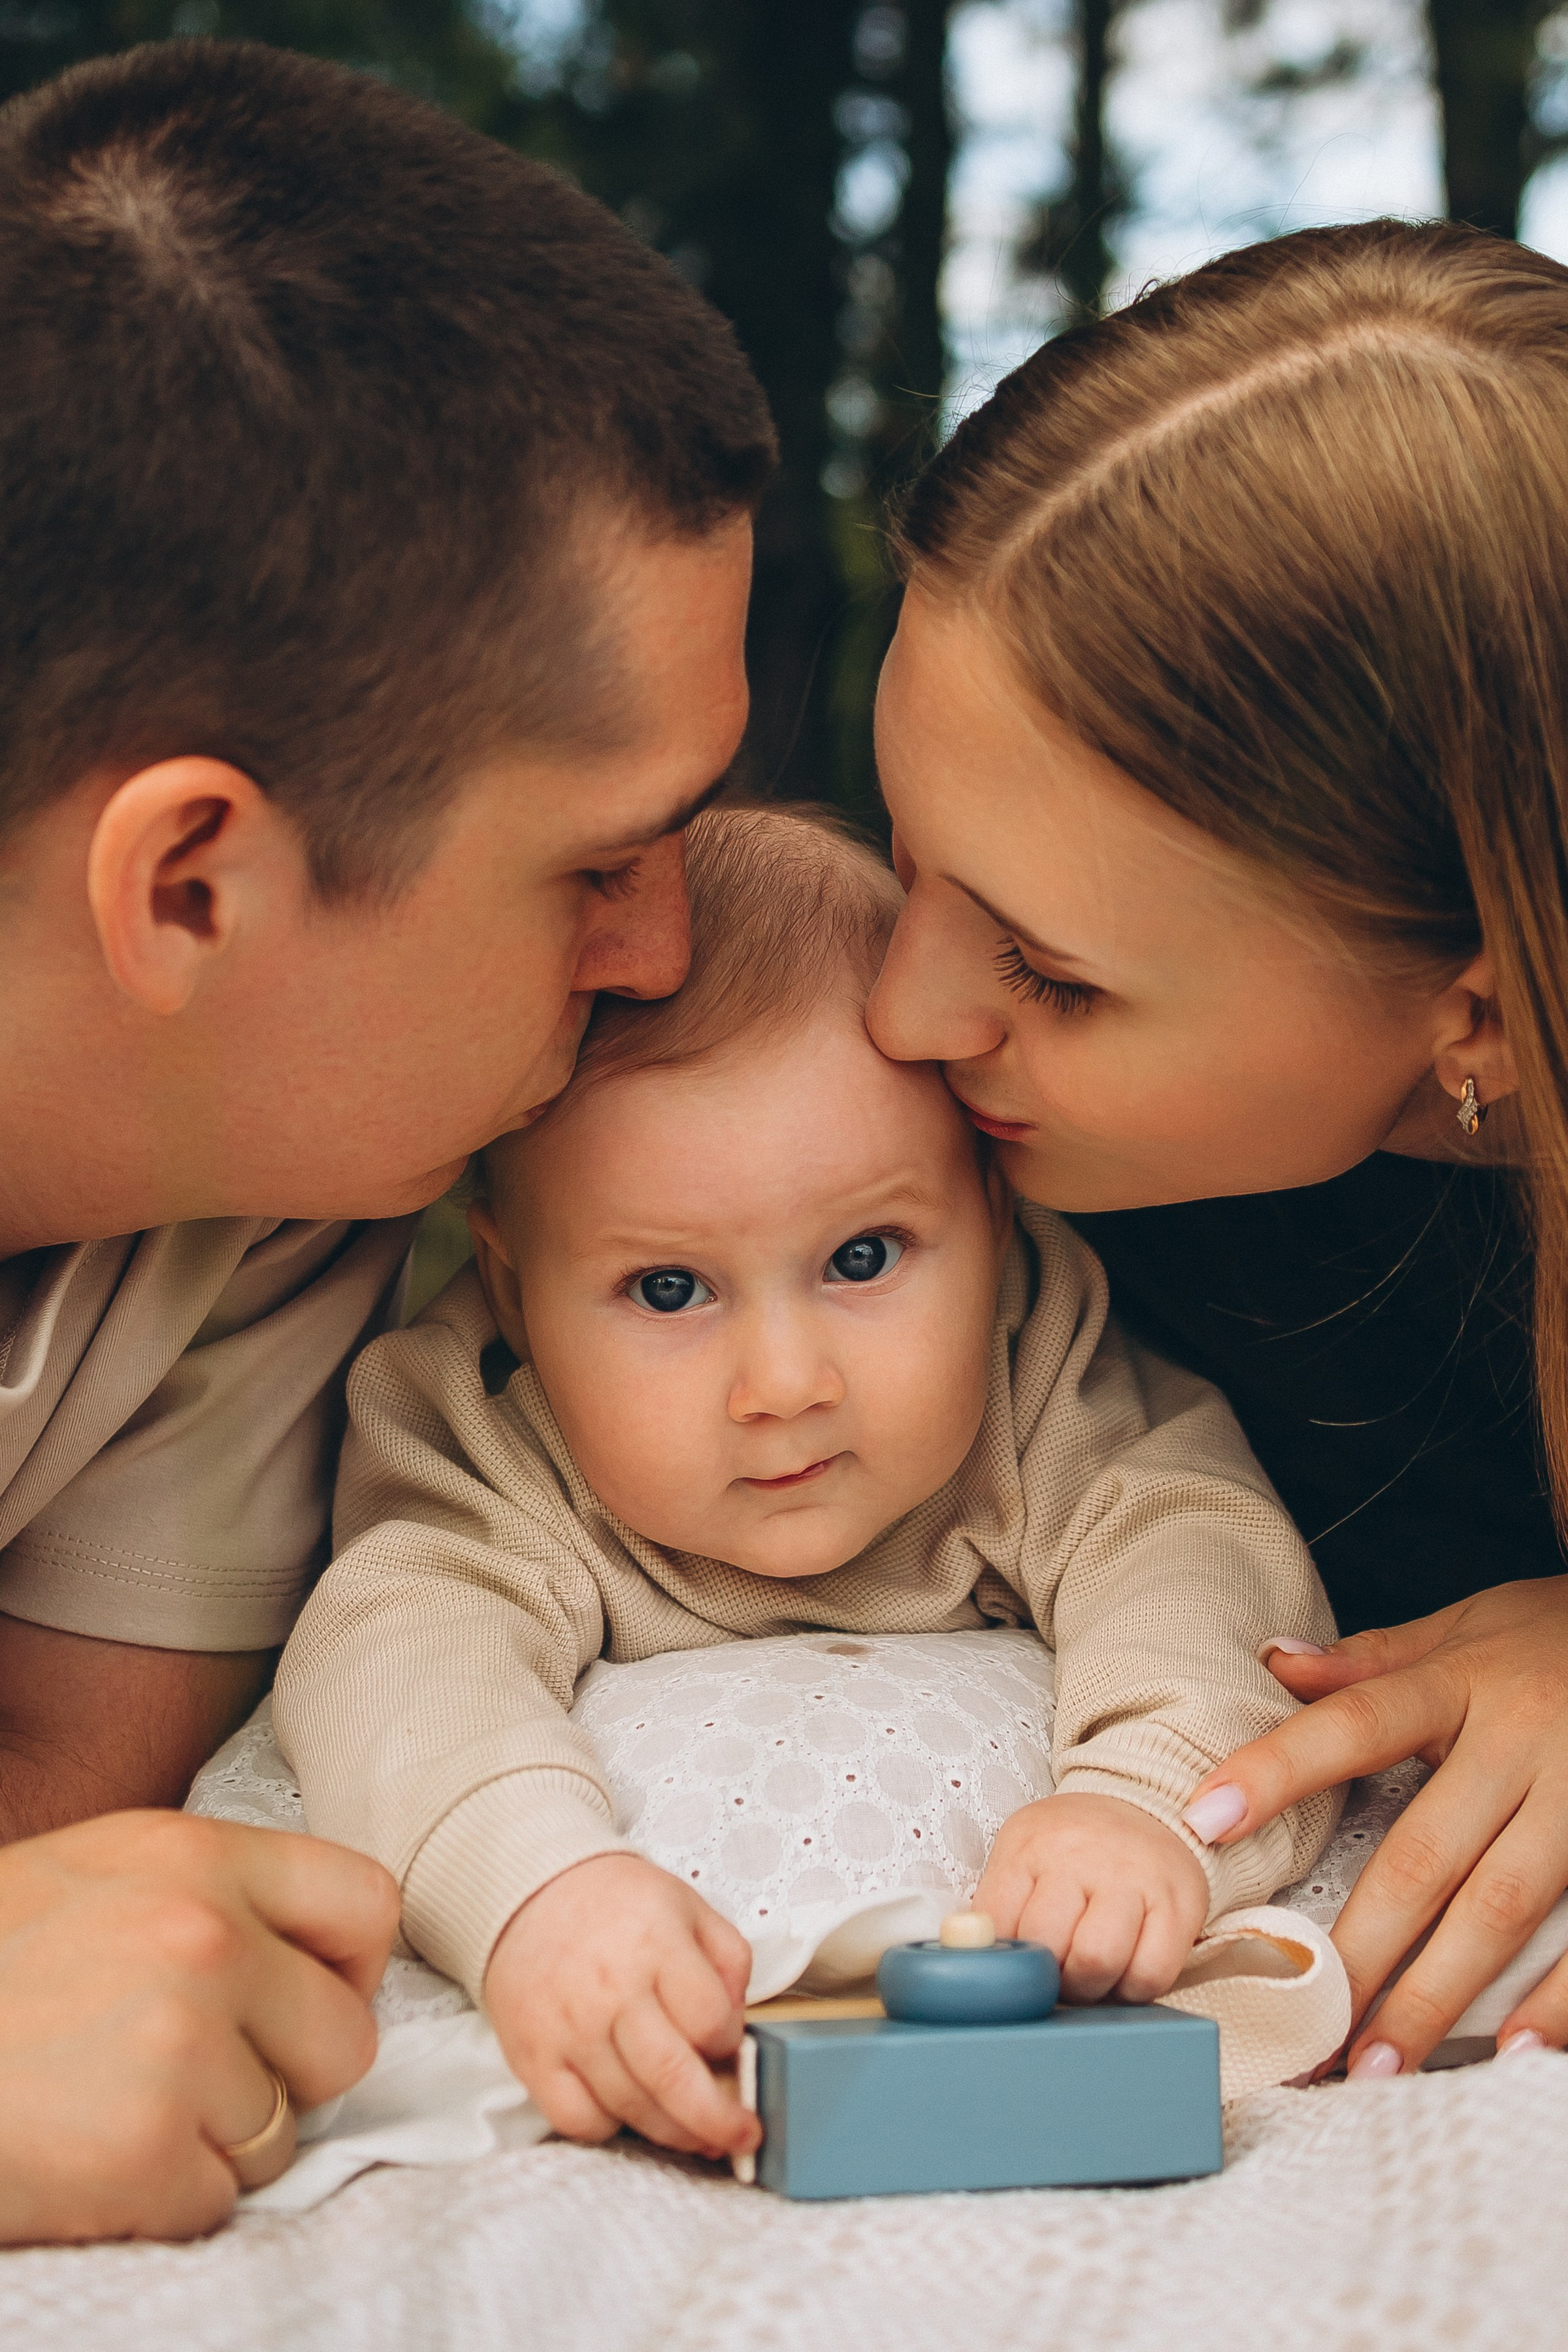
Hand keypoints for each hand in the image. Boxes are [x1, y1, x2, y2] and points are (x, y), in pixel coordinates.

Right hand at [0, 1809, 397, 2244]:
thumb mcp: (99, 1873)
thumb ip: (215, 1898)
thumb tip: (321, 1959)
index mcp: (196, 1857)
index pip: (368, 1902)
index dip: (350, 1967)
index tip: (307, 1996)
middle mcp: (204, 1940)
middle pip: (346, 2039)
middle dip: (289, 2074)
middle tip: (196, 2072)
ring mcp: (179, 2049)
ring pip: (281, 2133)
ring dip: (214, 2139)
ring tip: (116, 2101)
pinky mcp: (146, 2154)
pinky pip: (219, 2200)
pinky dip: (163, 2197)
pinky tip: (92, 2153)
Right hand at [484, 1853, 759, 2161]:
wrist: (530, 1891)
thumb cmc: (615, 1903)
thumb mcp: (688, 1906)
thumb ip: (729, 1960)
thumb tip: (739, 2025)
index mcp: (656, 1943)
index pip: (710, 2019)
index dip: (731, 2043)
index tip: (731, 2046)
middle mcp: (612, 1990)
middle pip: (674, 2078)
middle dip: (719, 2121)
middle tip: (742, 2137)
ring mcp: (569, 2028)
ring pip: (632, 2107)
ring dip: (675, 2133)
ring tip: (697, 2134)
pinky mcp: (532, 2057)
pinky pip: (577, 2118)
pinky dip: (609, 2127)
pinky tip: (628, 2111)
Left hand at [973, 1792, 1209, 2002]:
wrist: (1145, 1805)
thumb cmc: (1072, 1847)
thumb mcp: (1022, 1855)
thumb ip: (996, 1904)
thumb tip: (969, 1960)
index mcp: (1031, 1846)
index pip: (999, 1924)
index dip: (1005, 1961)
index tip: (1017, 1965)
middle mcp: (1080, 1856)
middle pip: (1049, 1945)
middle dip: (1047, 1979)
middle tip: (1056, 1975)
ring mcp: (1133, 1877)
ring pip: (1098, 1960)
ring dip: (1089, 1987)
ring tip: (1088, 1976)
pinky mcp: (1179, 1903)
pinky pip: (1151, 1973)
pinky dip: (1133, 1990)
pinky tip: (1125, 1972)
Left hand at [1180, 1578, 1567, 2073]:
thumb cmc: (1558, 1634)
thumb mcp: (1470, 1623)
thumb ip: (1375, 1657)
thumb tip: (1273, 1660)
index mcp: (1462, 1683)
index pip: (1353, 1723)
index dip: (1278, 1768)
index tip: (1207, 1818)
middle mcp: (1519, 1741)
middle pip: (1423, 1853)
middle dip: (1360, 1947)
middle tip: (1305, 2024)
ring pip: (1498, 1908)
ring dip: (1435, 1996)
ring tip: (1378, 2064)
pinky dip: (1557, 1999)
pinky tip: (1511, 2051)